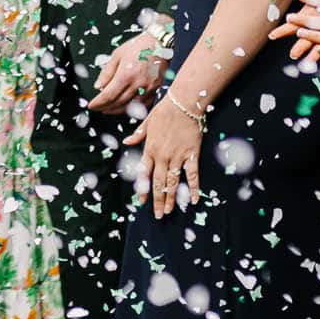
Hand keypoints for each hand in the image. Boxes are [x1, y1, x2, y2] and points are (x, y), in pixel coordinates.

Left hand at [89, 28, 167, 113]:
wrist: (161, 43)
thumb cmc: (139, 46)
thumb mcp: (117, 55)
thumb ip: (107, 72)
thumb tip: (98, 87)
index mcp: (126, 75)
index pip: (108, 95)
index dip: (98, 103)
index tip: (92, 106)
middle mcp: (138, 84)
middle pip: (119, 103)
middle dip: (106, 108)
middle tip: (98, 109)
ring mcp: (149, 88)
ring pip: (131, 106)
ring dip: (118, 110)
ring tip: (109, 109)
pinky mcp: (157, 89)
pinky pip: (143, 104)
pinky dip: (133, 108)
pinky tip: (126, 106)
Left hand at [126, 94, 201, 217]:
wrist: (184, 103)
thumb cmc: (164, 111)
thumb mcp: (147, 122)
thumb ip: (138, 135)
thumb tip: (126, 142)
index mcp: (149, 149)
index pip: (144, 174)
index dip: (143, 189)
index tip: (141, 201)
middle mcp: (162, 156)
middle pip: (158, 183)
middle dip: (157, 200)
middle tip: (158, 215)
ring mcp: (177, 156)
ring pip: (173, 182)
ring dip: (171, 198)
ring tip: (169, 211)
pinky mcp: (192, 154)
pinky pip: (193, 174)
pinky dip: (194, 188)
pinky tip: (193, 200)